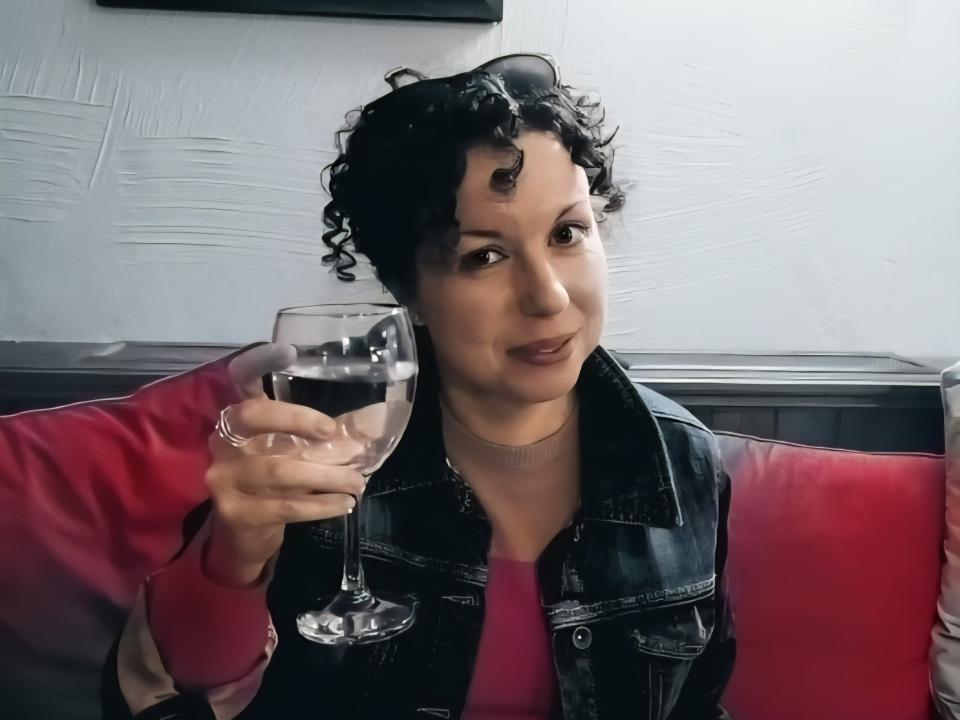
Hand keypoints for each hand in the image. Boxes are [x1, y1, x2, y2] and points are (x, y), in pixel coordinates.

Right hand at [204, 344, 363, 586]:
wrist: (244, 538)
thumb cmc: (276, 484)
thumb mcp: (301, 452)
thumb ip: (338, 433)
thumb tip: (383, 416)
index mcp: (242, 418)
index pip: (239, 378)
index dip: (258, 362)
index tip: (288, 352)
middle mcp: (225, 441)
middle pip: (254, 417)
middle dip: (298, 419)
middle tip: (333, 431)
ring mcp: (226, 478)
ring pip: (280, 470)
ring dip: (327, 476)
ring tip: (357, 482)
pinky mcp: (236, 512)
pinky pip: (285, 506)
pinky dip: (321, 505)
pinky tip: (344, 504)